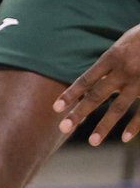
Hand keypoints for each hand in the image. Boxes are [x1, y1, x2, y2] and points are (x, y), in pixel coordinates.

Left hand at [53, 23, 139, 145]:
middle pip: (96, 96)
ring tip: (92, 141)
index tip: (56, 108)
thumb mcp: (122, 45)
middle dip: (79, 113)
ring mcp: (138, 82)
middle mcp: (122, 72)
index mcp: (110, 58)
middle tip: (64, 128)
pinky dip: (134, 126)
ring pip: (118, 108)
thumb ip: (109, 64)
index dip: (70, 94)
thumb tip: (95, 80)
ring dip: (104, 126)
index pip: (85, 80)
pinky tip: (123, 137)